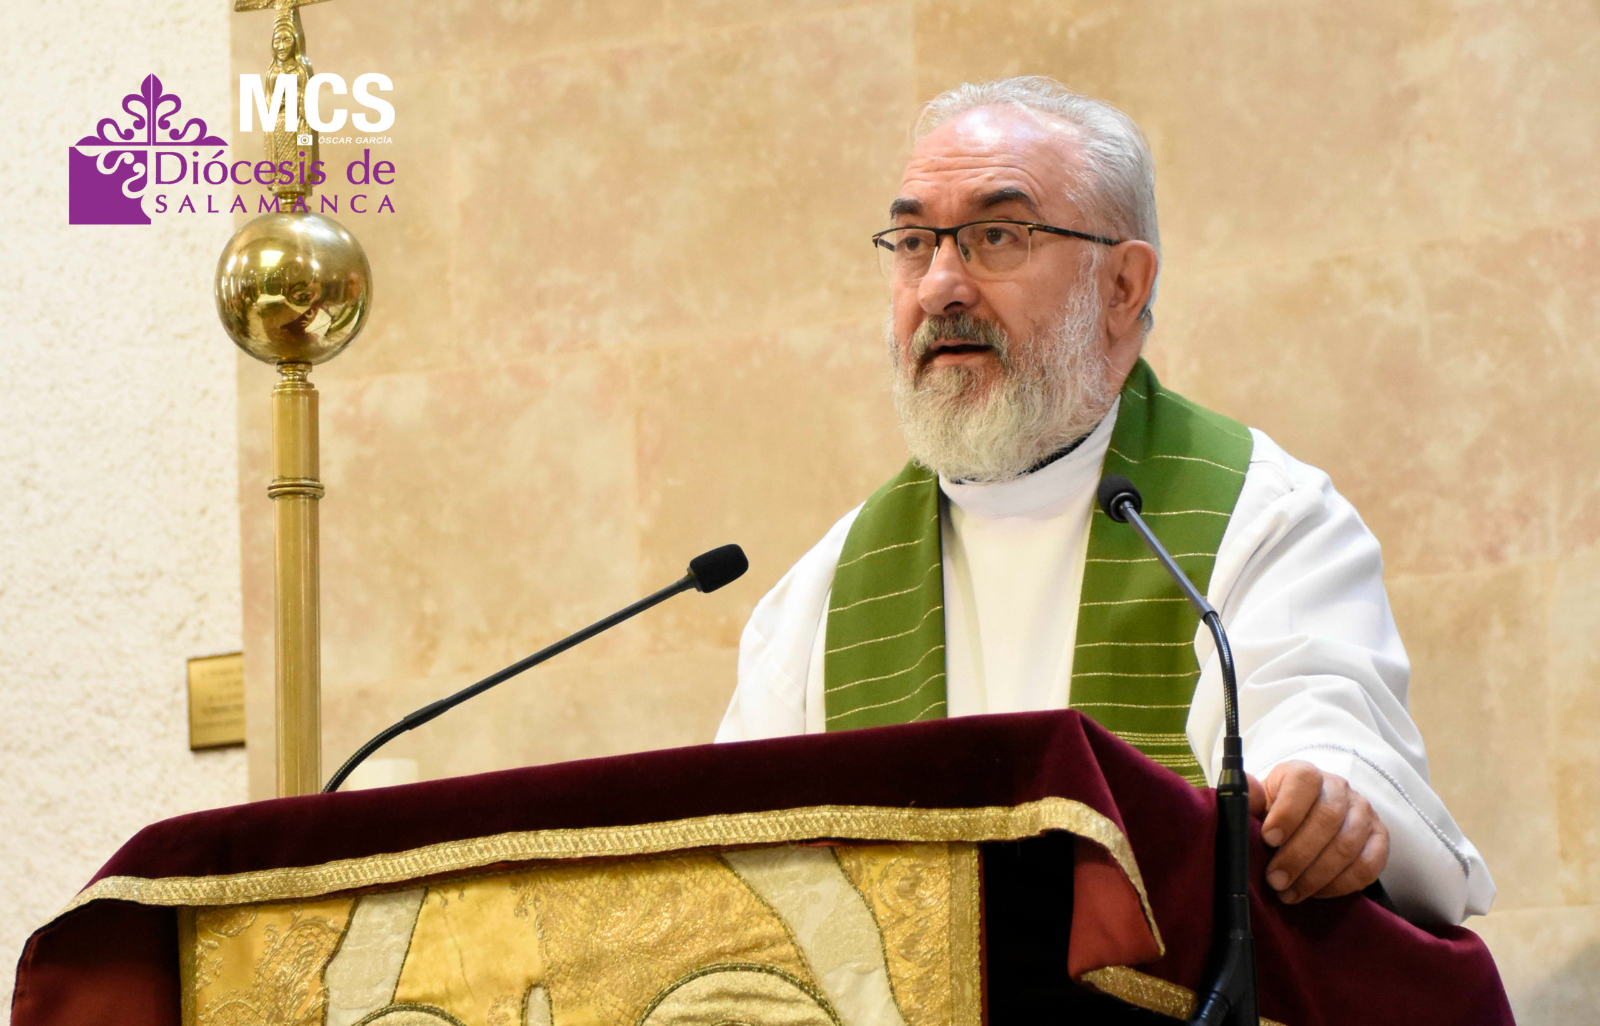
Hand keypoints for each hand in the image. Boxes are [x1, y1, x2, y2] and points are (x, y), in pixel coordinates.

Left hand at [1246, 761, 1388, 902]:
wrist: (1304, 821)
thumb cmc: (1275, 813)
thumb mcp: (1257, 803)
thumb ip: (1249, 798)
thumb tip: (1244, 791)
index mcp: (1305, 773)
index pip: (1304, 782)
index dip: (1288, 812)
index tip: (1269, 839)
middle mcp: (1338, 787)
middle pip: (1327, 819)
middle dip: (1298, 855)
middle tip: (1276, 880)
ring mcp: (1363, 811)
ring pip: (1347, 845)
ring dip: (1316, 876)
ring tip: (1290, 893)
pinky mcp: (1379, 838)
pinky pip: (1369, 866)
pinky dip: (1341, 884)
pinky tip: (1317, 892)